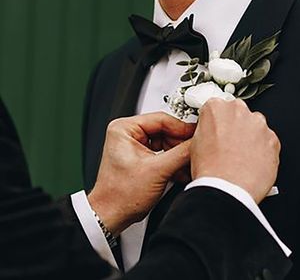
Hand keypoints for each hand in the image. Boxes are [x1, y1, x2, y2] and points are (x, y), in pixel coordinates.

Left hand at [88, 112, 193, 235]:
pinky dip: (173, 162)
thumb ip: (181, 154)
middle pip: (165, 131)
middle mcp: (128, 134)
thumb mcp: (157, 171)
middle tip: (196, 151)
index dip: (182, 128)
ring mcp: (134, 146)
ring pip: (165, 143)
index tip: (197, 134)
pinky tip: (183, 170)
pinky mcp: (140, 158)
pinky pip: (162, 153)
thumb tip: (197, 143)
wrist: (112, 216)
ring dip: (179, 155)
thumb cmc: (120, 195)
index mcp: (124, 128)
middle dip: (181, 144)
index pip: (161, 119)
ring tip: (191, 162)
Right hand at [190, 98, 279, 203]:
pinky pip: (268, 141)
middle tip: (230, 145)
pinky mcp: (272, 139)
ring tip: (241, 157)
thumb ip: (206, 128)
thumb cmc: (210, 170)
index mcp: (216, 107)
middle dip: (236, 126)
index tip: (219, 131)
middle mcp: (238, 110)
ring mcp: (257, 124)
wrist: (227, 190)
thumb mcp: (195, 143)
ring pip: (255, 126)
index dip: (218, 122)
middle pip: (238, 113)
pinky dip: (263, 150)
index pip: (218, 106)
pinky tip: (252, 162)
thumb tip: (212, 132)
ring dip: (250, 137)